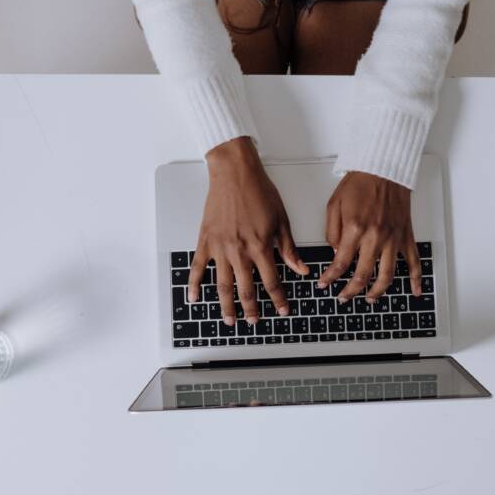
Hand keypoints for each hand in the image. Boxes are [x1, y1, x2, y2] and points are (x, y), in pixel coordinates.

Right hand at [188, 137, 308, 324]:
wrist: (234, 173)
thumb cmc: (258, 191)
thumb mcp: (281, 220)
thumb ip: (288, 249)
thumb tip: (300, 269)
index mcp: (260, 246)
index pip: (271, 281)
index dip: (278, 299)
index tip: (282, 310)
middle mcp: (239, 251)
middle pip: (245, 289)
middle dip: (251, 309)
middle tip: (254, 322)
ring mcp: (220, 248)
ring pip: (222, 285)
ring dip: (226, 306)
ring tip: (229, 320)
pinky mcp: (205, 241)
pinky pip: (198, 267)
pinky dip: (194, 284)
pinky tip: (194, 298)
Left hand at [316, 172, 422, 302]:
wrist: (384, 168)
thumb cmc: (360, 183)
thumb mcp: (334, 205)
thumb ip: (332, 232)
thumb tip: (335, 253)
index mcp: (355, 229)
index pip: (340, 263)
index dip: (330, 278)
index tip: (324, 284)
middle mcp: (375, 237)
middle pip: (363, 275)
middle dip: (350, 291)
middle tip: (343, 297)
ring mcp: (393, 239)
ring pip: (387, 275)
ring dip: (377, 291)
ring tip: (369, 299)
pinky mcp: (405, 236)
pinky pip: (413, 261)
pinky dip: (416, 279)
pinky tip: (414, 291)